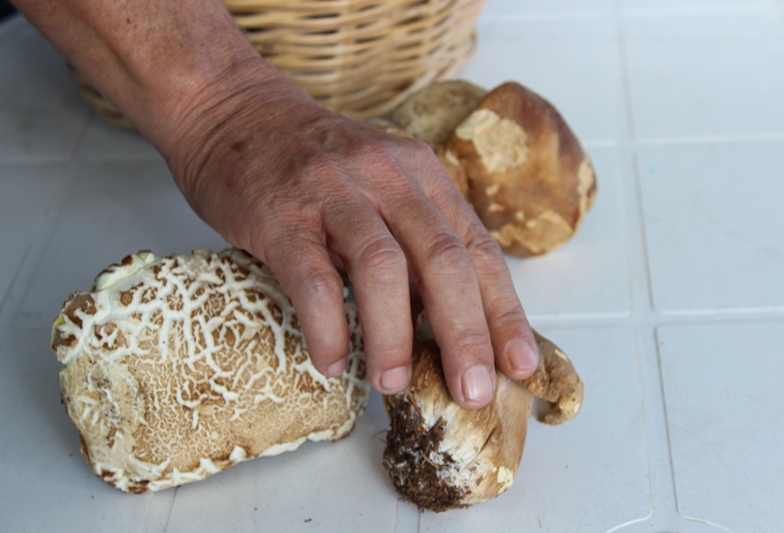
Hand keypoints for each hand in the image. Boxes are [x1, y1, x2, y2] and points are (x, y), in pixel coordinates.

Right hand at [165, 67, 540, 408]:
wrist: (232, 110)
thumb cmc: (312, 164)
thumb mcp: (380, 185)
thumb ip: (412, 241)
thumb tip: (444, 321)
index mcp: (422, 175)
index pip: (478, 248)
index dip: (503, 311)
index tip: (520, 364)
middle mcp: (387, 178)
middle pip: (443, 260)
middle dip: (466, 333)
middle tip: (472, 392)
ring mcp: (334, 193)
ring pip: (383, 269)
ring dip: (394, 336)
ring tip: (392, 383)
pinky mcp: (282, 214)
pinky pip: (313, 279)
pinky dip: (328, 327)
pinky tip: (332, 361)